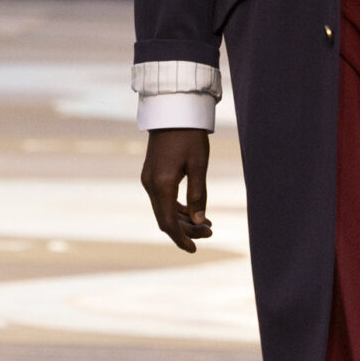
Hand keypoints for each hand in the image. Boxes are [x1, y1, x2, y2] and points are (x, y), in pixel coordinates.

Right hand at [141, 127, 211, 252]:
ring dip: (182, 220)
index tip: (194, 249)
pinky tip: (193, 211)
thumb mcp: (199, 165)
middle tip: (210, 232)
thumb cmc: (189, 136)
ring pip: (163, 210)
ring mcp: (149, 180)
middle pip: (165, 219)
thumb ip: (198, 195)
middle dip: (186, 230)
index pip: (168, 223)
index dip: (181, 238)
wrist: (173, 112)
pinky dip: (176, 208)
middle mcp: (150, 185)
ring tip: (207, 224)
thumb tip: (200, 222)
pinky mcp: (152, 174)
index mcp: (162, 185)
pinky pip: (162, 199)